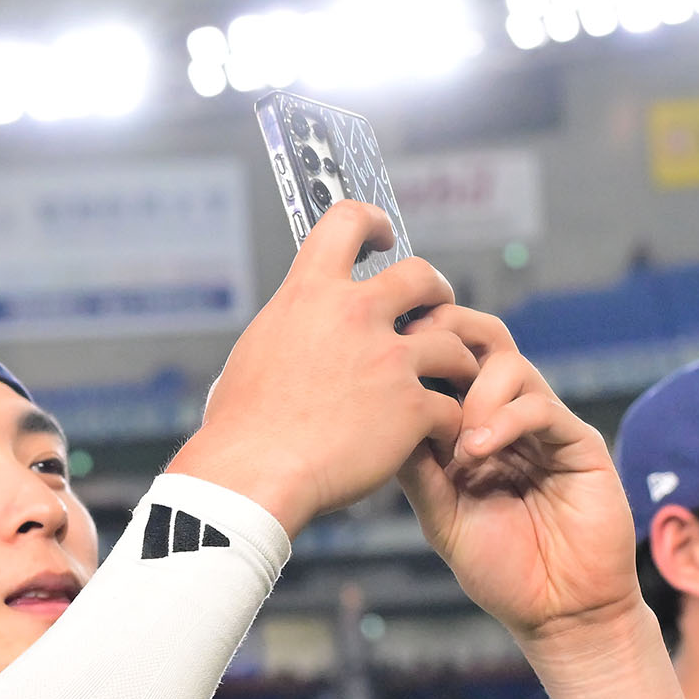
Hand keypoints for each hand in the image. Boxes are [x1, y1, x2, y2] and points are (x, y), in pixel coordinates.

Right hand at [168, 201, 475, 537]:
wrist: (253, 475)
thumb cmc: (241, 429)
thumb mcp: (254, 354)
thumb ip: (289, 332)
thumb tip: (293, 335)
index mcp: (309, 296)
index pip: (346, 222)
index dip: (371, 223)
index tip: (381, 237)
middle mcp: (355, 317)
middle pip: (422, 276)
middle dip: (437, 293)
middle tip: (437, 312)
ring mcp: (389, 362)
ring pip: (453, 344)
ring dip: (456, 364)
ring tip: (451, 385)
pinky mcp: (411, 409)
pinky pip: (450, 407)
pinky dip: (449, 424)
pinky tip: (437, 438)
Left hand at [396, 305, 638, 640]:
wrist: (556, 611)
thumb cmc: (500, 570)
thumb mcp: (441, 518)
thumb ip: (418, 471)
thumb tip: (376, 422)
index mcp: (473, 432)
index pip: (449, 369)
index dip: (418, 353)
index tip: (378, 360)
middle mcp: (508, 421)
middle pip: (483, 343)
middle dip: (448, 334)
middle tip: (415, 348)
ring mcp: (544, 429)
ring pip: (509, 366)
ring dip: (473, 395)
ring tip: (458, 446)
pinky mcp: (578, 443)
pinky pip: (540, 407)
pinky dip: (505, 419)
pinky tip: (478, 452)